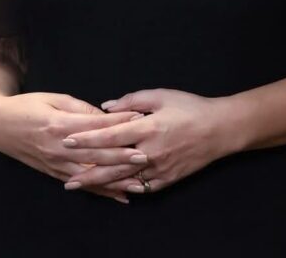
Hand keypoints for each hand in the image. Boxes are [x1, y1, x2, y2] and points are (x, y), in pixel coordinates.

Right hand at [0, 91, 146, 203]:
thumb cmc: (28, 106)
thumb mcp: (54, 99)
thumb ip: (81, 108)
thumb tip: (106, 116)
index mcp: (60, 124)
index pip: (96, 125)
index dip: (119, 122)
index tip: (139, 118)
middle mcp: (59, 147)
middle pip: (96, 154)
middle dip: (122, 156)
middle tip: (146, 155)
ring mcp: (57, 163)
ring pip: (92, 175)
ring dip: (116, 179)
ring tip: (139, 181)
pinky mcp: (54, 173)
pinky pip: (82, 184)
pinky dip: (101, 191)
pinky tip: (119, 195)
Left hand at [60, 89, 232, 194]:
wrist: (221, 129)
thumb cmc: (191, 108)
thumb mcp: (161, 96)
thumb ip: (132, 100)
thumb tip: (106, 107)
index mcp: (147, 128)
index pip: (110, 135)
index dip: (88, 139)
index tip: (68, 141)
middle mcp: (150, 152)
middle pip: (111, 163)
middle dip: (86, 168)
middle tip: (64, 173)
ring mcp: (159, 168)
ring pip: (123, 178)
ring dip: (99, 183)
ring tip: (78, 185)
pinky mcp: (168, 179)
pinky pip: (142, 187)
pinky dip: (124, 188)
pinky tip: (110, 189)